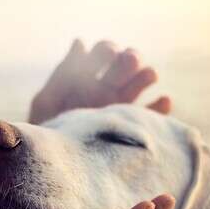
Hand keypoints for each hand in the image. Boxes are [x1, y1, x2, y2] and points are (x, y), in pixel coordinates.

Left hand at [29, 40, 170, 123]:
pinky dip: (160, 107)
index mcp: (86, 79)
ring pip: (140, 84)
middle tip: (128, 61)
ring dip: (146, 75)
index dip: (107, 50)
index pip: (103, 53)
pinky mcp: (132, 128)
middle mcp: (106, 90)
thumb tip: (80, 42)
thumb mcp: (47, 102)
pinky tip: (163, 101)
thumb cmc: (46, 134)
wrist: (55, 167)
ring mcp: (120, 108)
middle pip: (125, 64)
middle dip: (129, 58)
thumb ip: (63, 74)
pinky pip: (152, 115)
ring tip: (148, 75)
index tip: (109, 53)